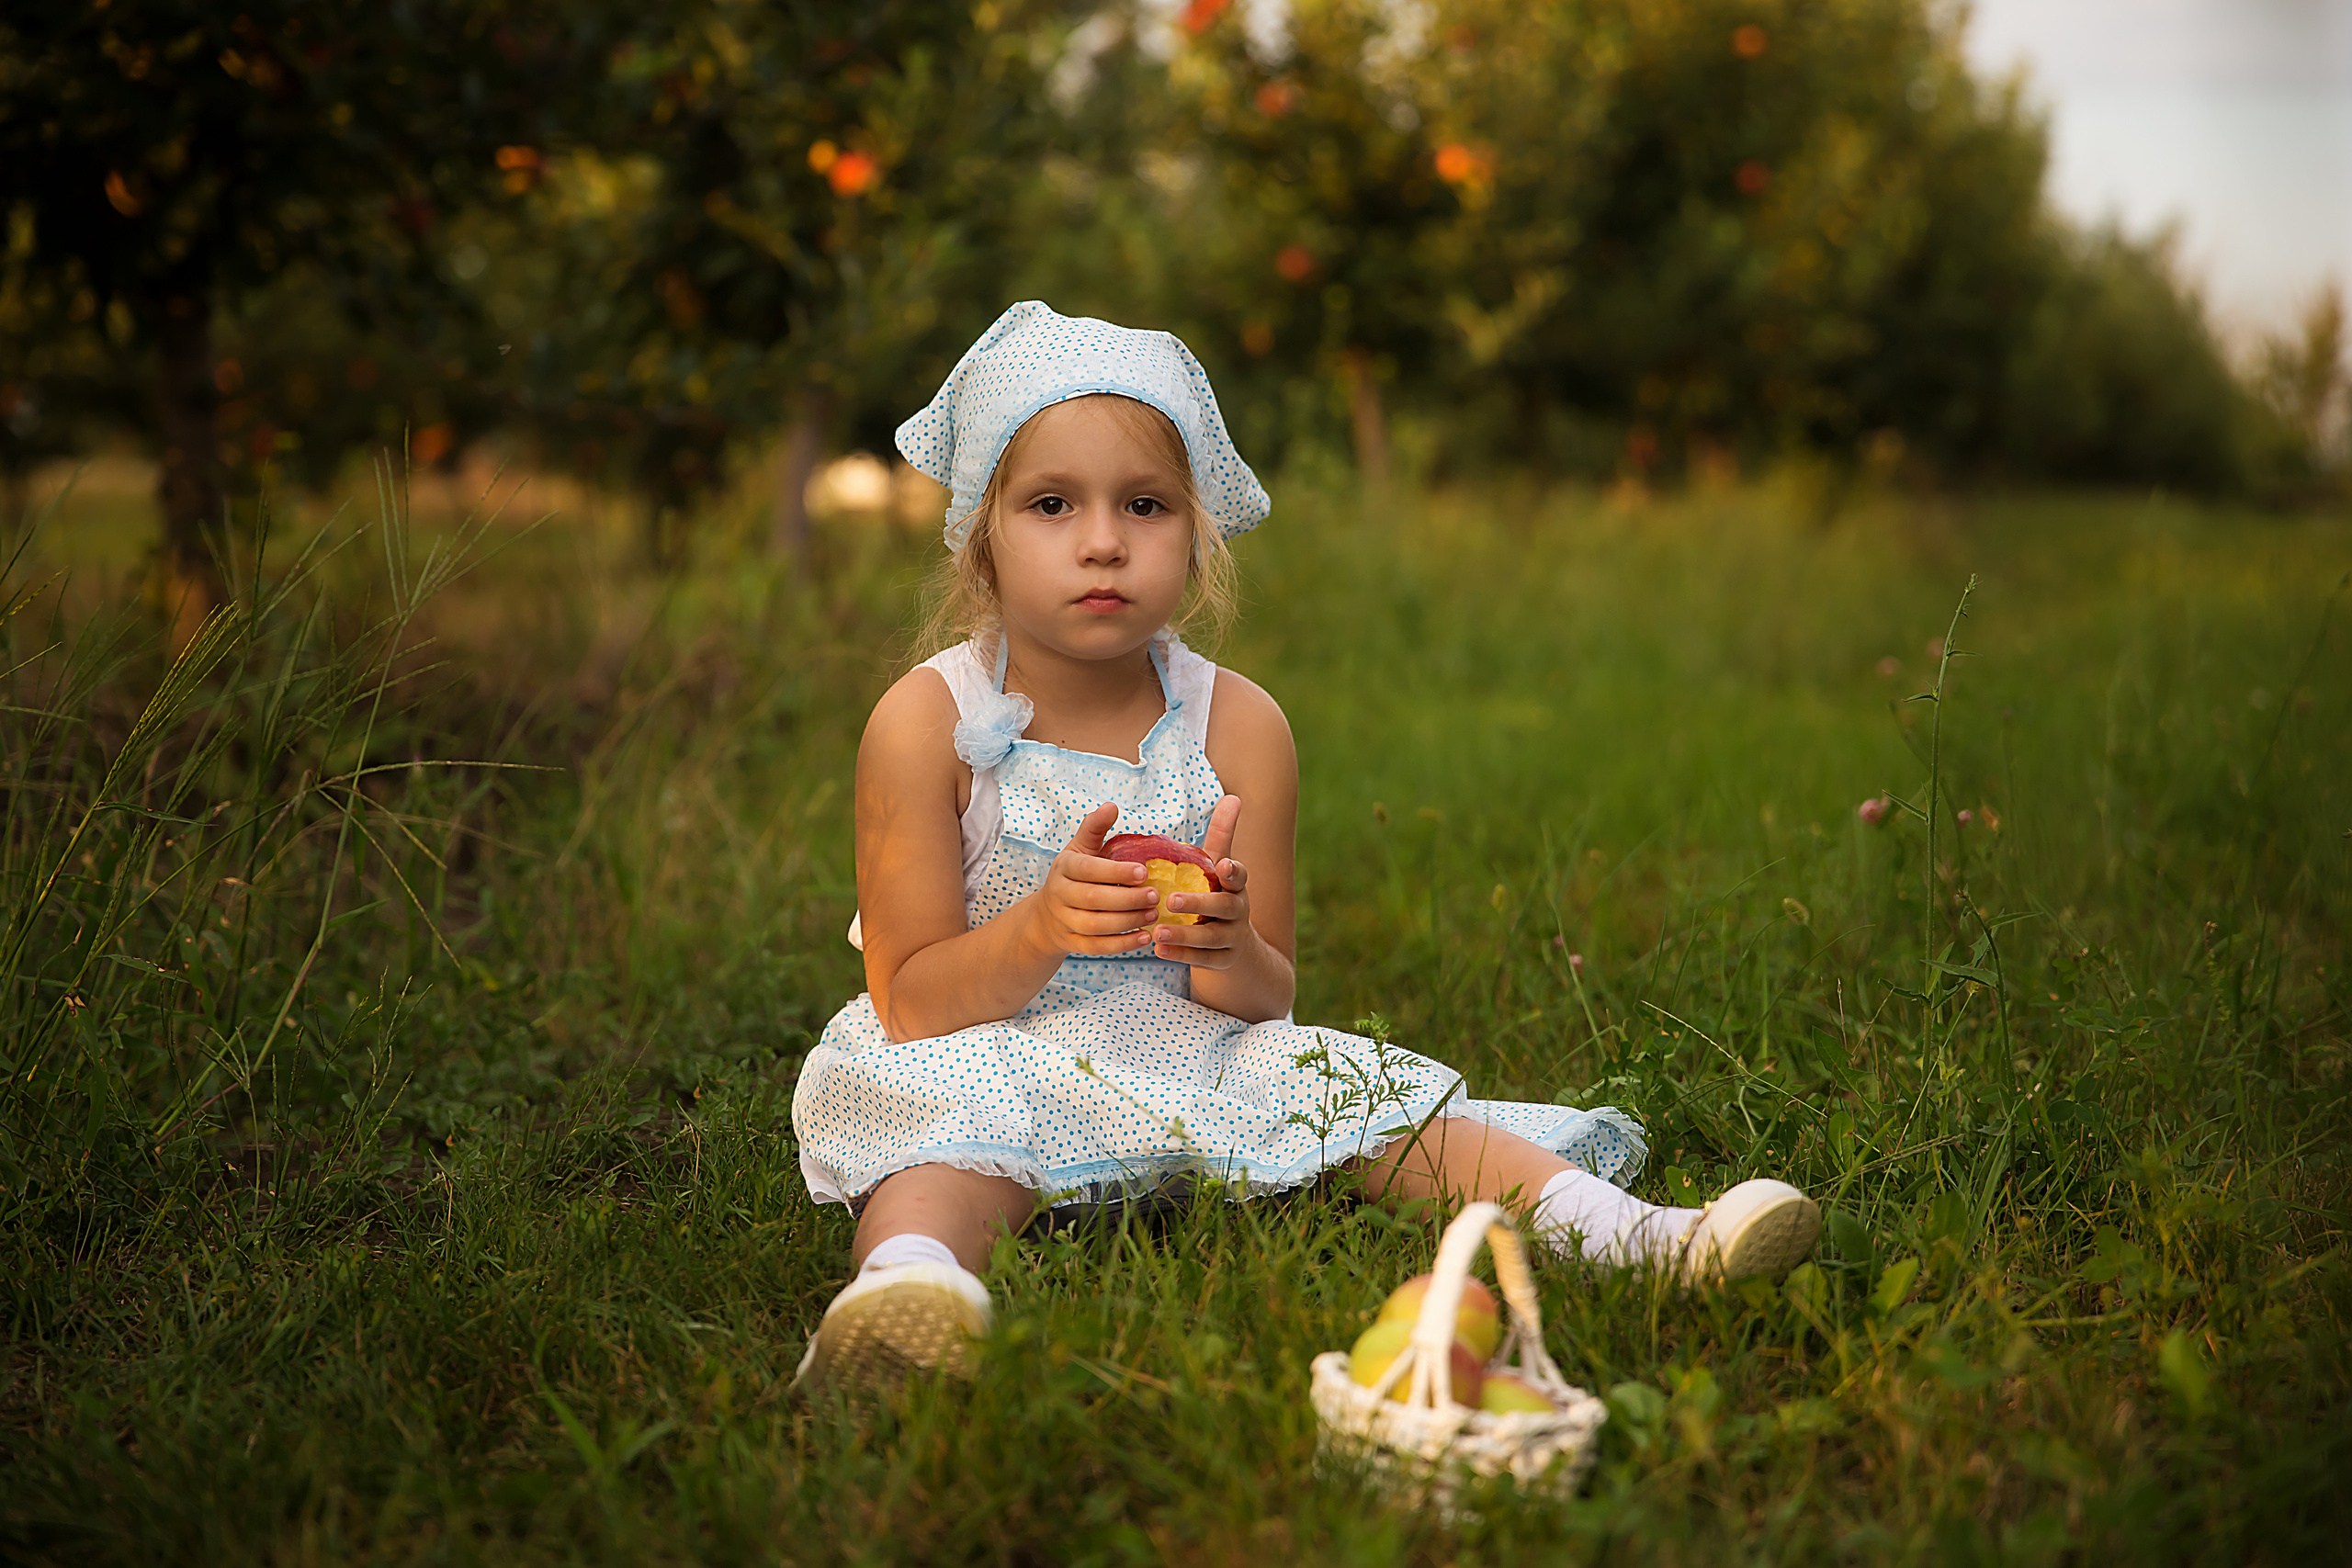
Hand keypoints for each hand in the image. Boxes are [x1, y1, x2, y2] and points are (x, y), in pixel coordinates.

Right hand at [1028, 801, 1163, 957]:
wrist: (1047, 915)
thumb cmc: (1074, 875)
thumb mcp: (1080, 848)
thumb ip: (1095, 827)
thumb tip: (1111, 806)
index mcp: (1063, 868)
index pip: (1088, 869)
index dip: (1116, 871)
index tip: (1144, 871)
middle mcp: (1059, 895)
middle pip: (1092, 899)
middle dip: (1126, 899)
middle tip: (1156, 895)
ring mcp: (1064, 921)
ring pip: (1095, 926)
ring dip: (1127, 922)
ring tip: (1154, 915)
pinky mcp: (1071, 943)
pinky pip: (1096, 947)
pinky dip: (1121, 945)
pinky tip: (1144, 938)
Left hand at [1149, 794, 1256, 969]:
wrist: (1236, 945)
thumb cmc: (1218, 894)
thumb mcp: (1219, 866)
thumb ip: (1222, 834)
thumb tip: (1234, 796)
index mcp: (1236, 885)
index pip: (1240, 876)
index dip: (1234, 871)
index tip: (1223, 865)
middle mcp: (1238, 910)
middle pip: (1224, 907)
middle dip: (1199, 903)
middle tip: (1170, 900)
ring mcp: (1232, 938)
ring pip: (1212, 937)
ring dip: (1185, 934)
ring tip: (1158, 932)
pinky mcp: (1222, 961)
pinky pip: (1203, 960)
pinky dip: (1181, 954)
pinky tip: (1158, 950)